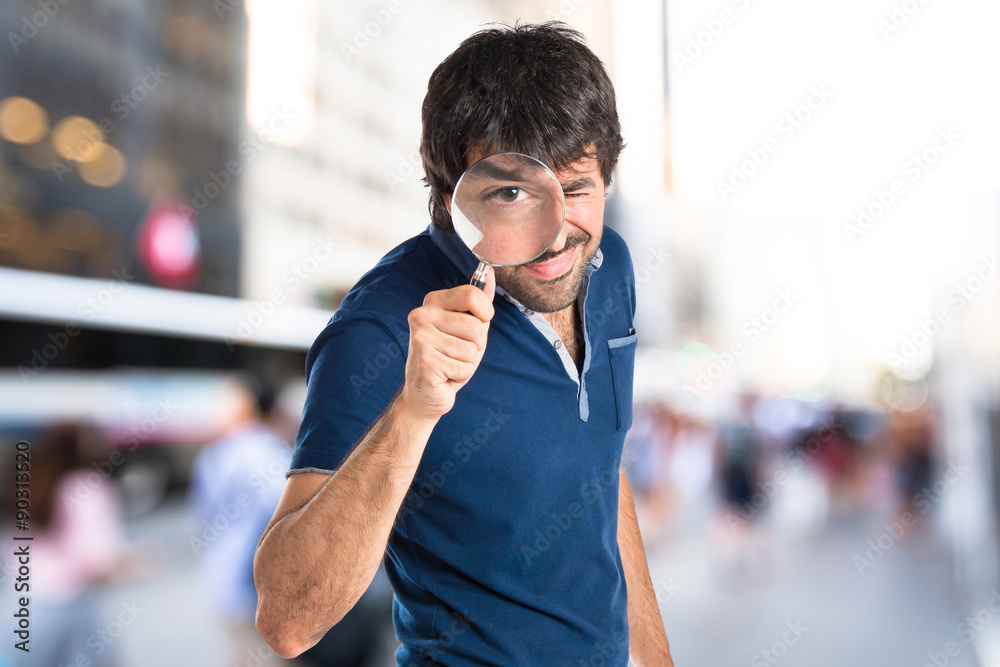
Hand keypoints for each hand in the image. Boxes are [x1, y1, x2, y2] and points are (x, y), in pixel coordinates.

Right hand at [400, 266, 494, 420]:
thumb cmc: (449, 357)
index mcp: (432, 302)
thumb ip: (478, 302)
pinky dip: (460, 375)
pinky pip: (464, 367)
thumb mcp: (467, 326)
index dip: (485, 314)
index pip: (472, 295)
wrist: (424, 394)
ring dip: (467, 362)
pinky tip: (445, 375)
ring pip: (471, 348)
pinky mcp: (425, 361)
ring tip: (450, 363)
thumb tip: (491, 272)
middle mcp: (422, 315)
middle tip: (456, 352)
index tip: (476, 325)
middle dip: (476, 344)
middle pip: (476, 326)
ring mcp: (420, 338)